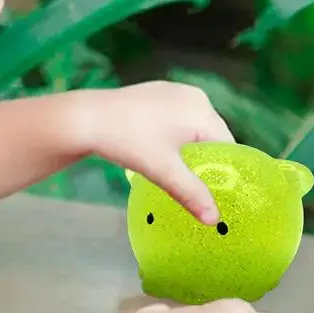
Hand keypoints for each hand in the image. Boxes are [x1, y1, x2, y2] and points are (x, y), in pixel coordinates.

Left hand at [74, 81, 233, 224]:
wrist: (85, 119)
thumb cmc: (128, 142)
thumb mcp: (163, 171)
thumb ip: (192, 193)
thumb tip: (214, 220)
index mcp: (201, 110)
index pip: (227, 146)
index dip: (223, 172)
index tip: (215, 193)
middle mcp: (194, 96)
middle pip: (212, 137)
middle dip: (204, 161)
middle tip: (191, 186)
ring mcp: (174, 91)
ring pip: (193, 129)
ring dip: (188, 151)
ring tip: (173, 171)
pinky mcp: (157, 94)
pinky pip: (177, 120)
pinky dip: (174, 137)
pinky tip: (157, 151)